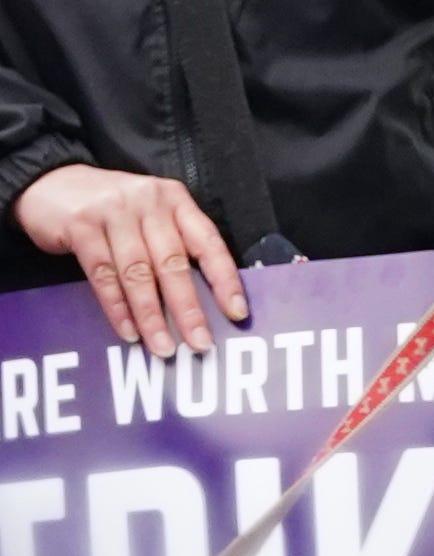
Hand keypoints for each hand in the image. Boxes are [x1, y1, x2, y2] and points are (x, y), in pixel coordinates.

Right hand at [12, 165, 244, 357]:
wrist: (49, 182)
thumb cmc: (113, 211)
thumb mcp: (151, 217)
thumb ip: (175, 246)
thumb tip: (206, 303)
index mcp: (175, 201)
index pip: (208, 244)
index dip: (225, 281)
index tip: (237, 313)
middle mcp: (148, 203)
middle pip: (173, 264)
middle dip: (188, 310)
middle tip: (201, 345)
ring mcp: (113, 211)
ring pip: (138, 274)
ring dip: (152, 317)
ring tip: (164, 348)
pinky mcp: (81, 224)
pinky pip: (104, 274)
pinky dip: (117, 307)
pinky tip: (129, 331)